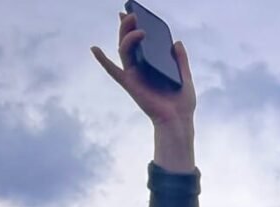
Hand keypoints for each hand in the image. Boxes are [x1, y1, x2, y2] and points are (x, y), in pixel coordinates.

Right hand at [91, 10, 195, 127]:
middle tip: (131, 14)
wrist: (179, 121)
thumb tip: (176, 42)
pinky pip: (113, 70)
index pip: (142, 43)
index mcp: (153, 65)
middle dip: (128, 26)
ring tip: (132, 23)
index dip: (136, 27)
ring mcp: (134, 75)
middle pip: (130, 42)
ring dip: (126, 35)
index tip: (134, 12)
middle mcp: (141, 68)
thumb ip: (180, 60)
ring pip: (124, 49)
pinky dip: (102, 60)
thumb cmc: (182, 104)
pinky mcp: (130, 83)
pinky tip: (94, 48)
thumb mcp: (185, 77)